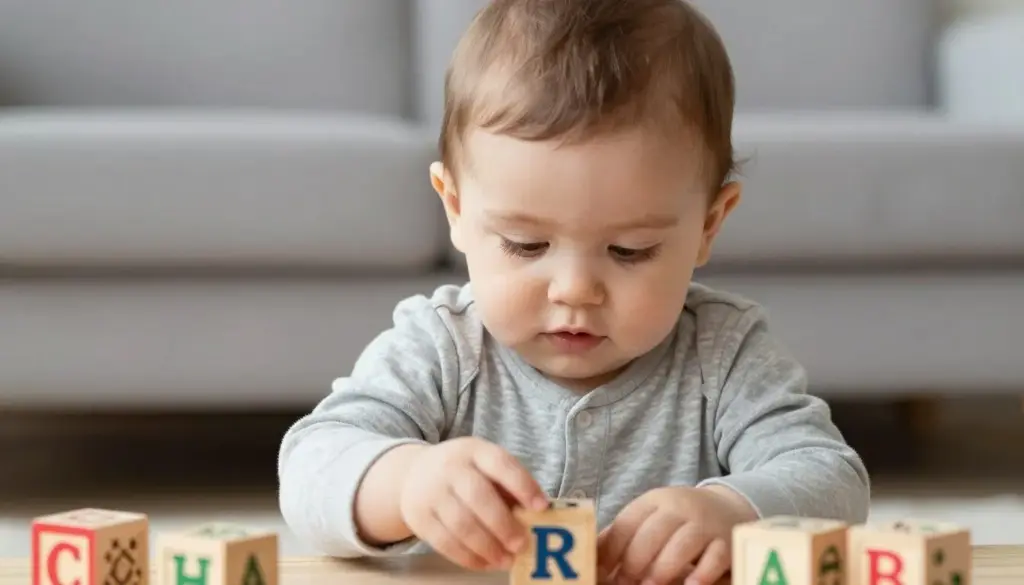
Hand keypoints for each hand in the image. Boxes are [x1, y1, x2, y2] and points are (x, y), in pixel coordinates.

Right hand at [398, 437, 549, 570]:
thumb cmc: (463, 473)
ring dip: (487, 547)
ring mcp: (431, 491)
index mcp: (474, 450)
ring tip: (506, 561)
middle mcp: (450, 467)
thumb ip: (508, 487)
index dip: (523, 485)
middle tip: (521, 544)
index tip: (542, 507)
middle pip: (478, 496)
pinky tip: (485, 563)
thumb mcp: (484, 466)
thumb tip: (536, 517)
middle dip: (503, 524)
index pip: (500, 463)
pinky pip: (444, 542)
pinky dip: (467, 557)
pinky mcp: (418, 516)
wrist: (413, 474)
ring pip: (461, 523)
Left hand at [597, 485, 756, 584]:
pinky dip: (701, 575)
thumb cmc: (679, 519)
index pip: (627, 523)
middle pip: (652, 534)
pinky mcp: (725, 542)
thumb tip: (592, 557)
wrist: (727, 507)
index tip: (603, 572)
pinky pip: (713, 559)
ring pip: (681, 545)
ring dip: (662, 569)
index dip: (611, 550)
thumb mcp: (651, 517)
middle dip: (635, 562)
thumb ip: (625, 534)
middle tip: (626, 582)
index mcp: (654, 501)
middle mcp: (679, 508)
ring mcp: (704, 524)